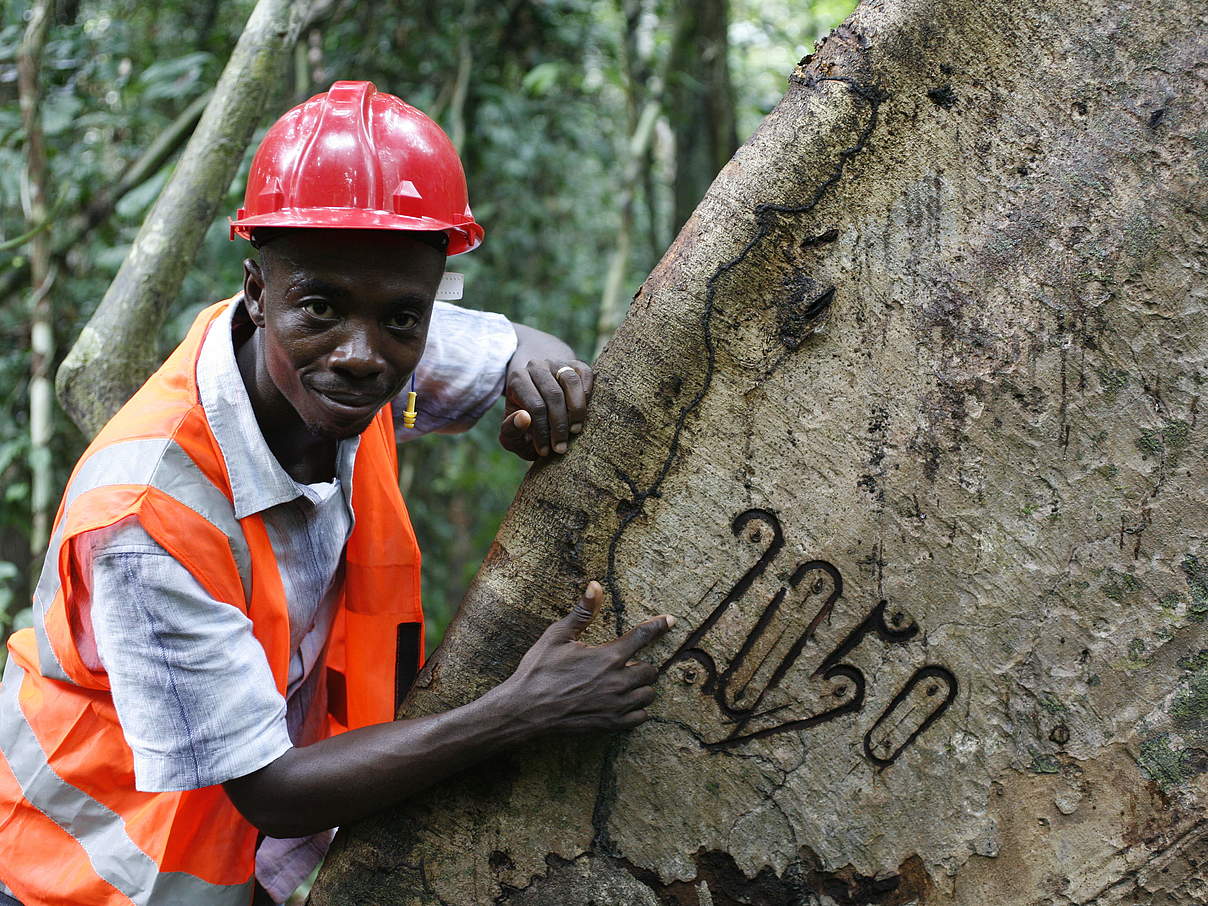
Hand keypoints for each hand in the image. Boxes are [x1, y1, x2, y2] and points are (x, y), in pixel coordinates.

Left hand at [500, 325, 593, 459]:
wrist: (537, 393)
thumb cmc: (525, 421)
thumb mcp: (511, 430)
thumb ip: (511, 430)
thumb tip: (524, 418)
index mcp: (517, 380)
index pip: (535, 406)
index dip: (542, 432)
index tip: (545, 452)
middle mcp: (536, 366)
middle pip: (554, 395)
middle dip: (560, 426)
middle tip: (561, 447)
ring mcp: (557, 363)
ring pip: (571, 383)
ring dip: (577, 411)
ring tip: (575, 431)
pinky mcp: (575, 363)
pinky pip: (586, 374)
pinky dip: (588, 394)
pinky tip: (584, 413)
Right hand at [501, 581, 674, 733]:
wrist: (524, 710)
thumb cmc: (538, 670)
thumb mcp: (557, 636)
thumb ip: (582, 612)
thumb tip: (595, 585)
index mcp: (607, 656)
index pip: (643, 636)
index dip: (658, 626)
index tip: (670, 620)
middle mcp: (617, 681)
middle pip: (650, 670)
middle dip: (641, 663)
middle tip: (624, 663)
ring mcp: (616, 705)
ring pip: (648, 694)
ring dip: (640, 686)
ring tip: (623, 682)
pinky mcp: (611, 724)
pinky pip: (641, 717)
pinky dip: (637, 709)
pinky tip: (622, 701)